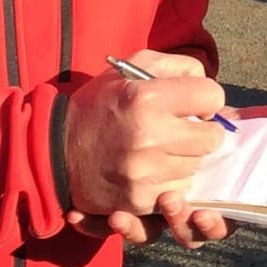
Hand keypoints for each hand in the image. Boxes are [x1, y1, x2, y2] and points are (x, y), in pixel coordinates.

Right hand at [62, 53, 226, 230]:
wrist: (54, 151)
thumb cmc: (98, 104)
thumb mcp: (131, 68)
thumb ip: (178, 66)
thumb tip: (210, 87)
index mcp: (147, 98)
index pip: (213, 97)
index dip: (206, 98)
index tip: (192, 103)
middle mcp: (148, 136)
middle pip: (212, 138)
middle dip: (203, 131)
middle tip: (183, 129)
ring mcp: (144, 173)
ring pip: (196, 166)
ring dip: (187, 158)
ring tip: (163, 149)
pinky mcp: (139, 200)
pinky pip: (178, 191)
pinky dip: (171, 181)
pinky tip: (153, 170)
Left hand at [66, 92, 266, 244]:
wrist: (135, 129)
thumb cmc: (191, 124)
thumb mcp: (224, 118)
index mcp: (216, 194)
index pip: (223, 221)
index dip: (216, 223)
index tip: (204, 212)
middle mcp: (189, 209)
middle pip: (190, 234)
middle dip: (181, 225)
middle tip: (172, 201)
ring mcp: (158, 214)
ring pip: (156, 237)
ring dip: (145, 230)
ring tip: (135, 210)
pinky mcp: (128, 212)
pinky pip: (121, 230)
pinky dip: (110, 228)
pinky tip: (102, 216)